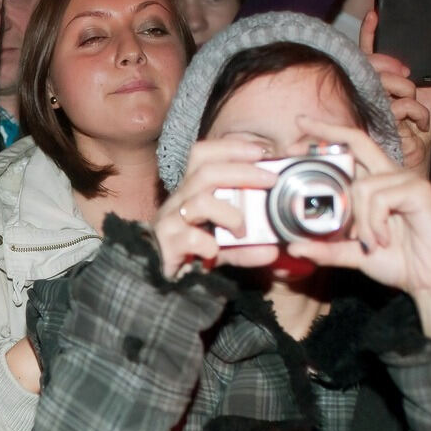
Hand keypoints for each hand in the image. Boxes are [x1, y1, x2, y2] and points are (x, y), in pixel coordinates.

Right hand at [152, 139, 279, 278]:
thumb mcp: (223, 245)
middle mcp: (178, 202)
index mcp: (190, 192)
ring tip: (242, 230)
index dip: (229, 148)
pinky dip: (209, 245)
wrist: (157, 282)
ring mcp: (170, 221)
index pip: (202, 155)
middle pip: (206, 173)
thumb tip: (273, 249)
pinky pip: (190, 238)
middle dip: (243, 172)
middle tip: (270, 181)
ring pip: (200, 202)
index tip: (260, 152)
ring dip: (230, 214)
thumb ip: (246, 244)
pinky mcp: (166, 243)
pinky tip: (213, 253)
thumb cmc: (192, 255)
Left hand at [287, 116, 430, 309]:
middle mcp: (390, 176)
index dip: (328, 134)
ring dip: (358, 219)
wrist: (429, 278)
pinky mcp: (418, 190)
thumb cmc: (400, 261)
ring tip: (368, 241)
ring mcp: (406, 181)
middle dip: (326, 133)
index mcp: (376, 184)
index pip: (351, 149)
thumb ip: (325, 249)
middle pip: (358, 141)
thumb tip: (295, 246)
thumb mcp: (353, 254)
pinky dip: (374, 223)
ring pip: (361, 186)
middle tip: (298, 132)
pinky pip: (379, 198)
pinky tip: (382, 240)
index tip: (301, 124)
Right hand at [359, 11, 430, 174]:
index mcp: (376, 81)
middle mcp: (368, 91)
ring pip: (388, 83)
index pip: (367, 54)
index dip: (369, 33)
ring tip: (417, 107)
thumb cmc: (420, 125)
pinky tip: (419, 121)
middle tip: (410, 77)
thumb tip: (418, 60)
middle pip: (373, 64)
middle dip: (394, 67)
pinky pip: (400, 104)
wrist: (419, 151)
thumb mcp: (426, 92)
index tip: (374, 15)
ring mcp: (371, 106)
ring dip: (410, 93)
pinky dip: (418, 112)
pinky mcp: (379, 121)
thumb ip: (419, 75)